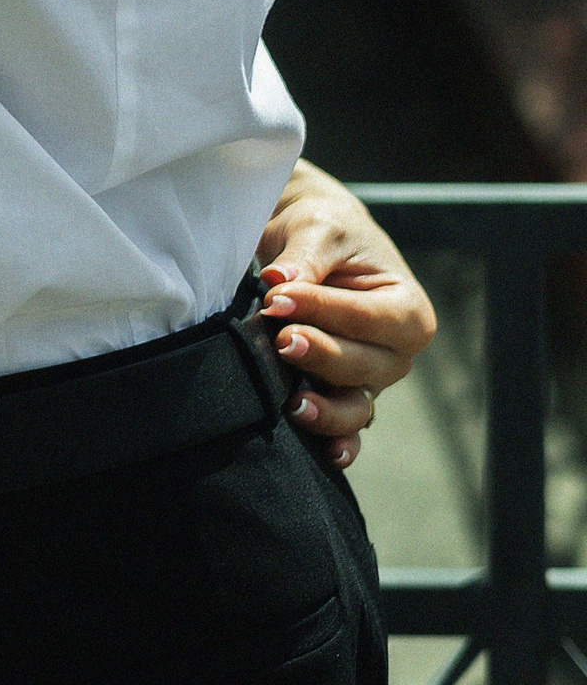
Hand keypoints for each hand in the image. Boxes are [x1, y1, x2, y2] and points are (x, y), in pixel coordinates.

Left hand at [255, 157, 437, 471]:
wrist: (313, 241)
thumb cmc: (327, 230)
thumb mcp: (320, 228)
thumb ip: (306, 256)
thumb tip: (280, 283)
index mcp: (407, 308)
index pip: (368, 318)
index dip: (323, 311)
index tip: (276, 297)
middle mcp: (397, 352)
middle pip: (362, 365)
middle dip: (319, 354)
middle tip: (279, 337)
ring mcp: (372, 379)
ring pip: (355, 404)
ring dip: (326, 409)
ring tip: (294, 403)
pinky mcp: (344, 394)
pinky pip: (346, 427)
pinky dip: (338, 442)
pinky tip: (326, 455)